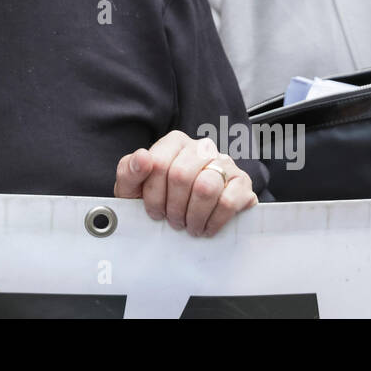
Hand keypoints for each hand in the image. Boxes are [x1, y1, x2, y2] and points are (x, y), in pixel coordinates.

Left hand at [114, 130, 257, 236]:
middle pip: (181, 176)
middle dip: (173, 207)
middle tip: (174, 222)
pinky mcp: (242, 182)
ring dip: (194, 216)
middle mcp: (201, 147)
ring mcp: (224, 162)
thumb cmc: (158, 200)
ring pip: (205, 188)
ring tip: (190, 226)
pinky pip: (228, 201)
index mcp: (174, 142)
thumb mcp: (133, 188)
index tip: (154, 212)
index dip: (153, 194)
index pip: (158, 164)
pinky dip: (214, 221)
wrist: (186, 217)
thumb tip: (142, 157)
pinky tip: (207, 227)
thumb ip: (129, 170)